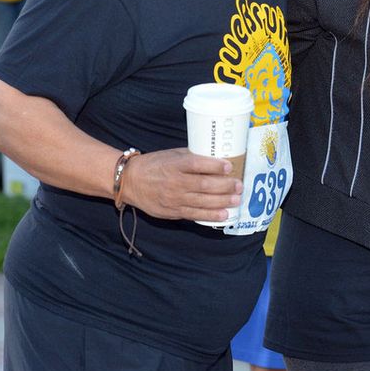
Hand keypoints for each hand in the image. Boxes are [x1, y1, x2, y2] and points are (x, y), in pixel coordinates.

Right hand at [119, 147, 242, 221]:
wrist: (130, 182)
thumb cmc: (154, 165)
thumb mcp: (172, 155)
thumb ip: (192, 157)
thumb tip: (217, 157)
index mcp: (175, 164)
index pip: (197, 164)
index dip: (215, 166)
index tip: (229, 167)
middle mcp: (175, 182)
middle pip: (203, 185)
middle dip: (224, 186)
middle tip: (239, 185)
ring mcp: (173, 198)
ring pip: (201, 201)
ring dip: (221, 201)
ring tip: (236, 200)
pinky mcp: (172, 211)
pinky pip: (194, 214)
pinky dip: (209, 215)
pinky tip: (223, 215)